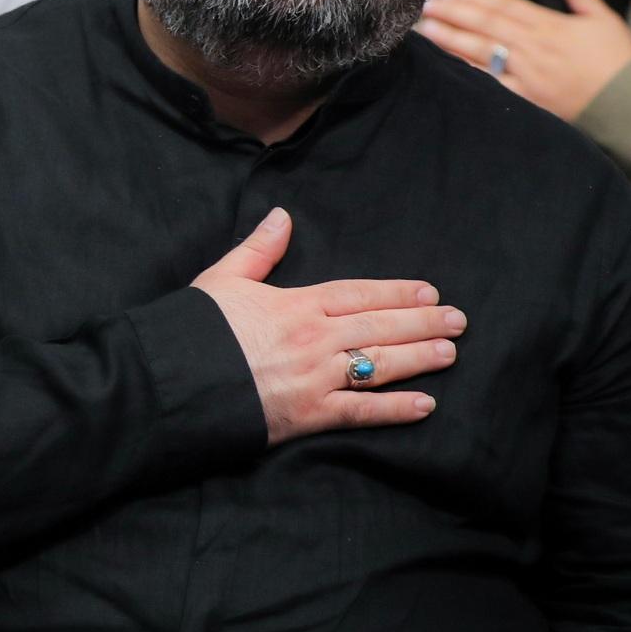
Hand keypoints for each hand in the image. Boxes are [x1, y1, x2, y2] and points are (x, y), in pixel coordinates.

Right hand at [193, 208, 462, 446]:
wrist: (172, 379)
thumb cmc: (193, 329)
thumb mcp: (222, 279)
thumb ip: (258, 249)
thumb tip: (282, 216)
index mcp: (295, 304)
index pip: (358, 295)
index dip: (396, 293)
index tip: (428, 291)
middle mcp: (313, 339)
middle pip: (379, 328)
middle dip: (422, 322)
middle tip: (458, 320)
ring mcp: (314, 378)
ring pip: (379, 365)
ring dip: (419, 358)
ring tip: (450, 352)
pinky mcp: (308, 415)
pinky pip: (360, 411)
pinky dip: (394, 409)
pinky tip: (424, 405)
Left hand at [417, 0, 630, 121]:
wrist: (627, 101)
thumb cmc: (617, 59)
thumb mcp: (602, 19)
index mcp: (550, 25)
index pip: (504, 6)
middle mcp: (534, 47)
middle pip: (486, 26)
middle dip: (454, 14)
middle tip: (426, 7)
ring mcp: (527, 73)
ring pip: (482, 52)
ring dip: (451, 40)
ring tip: (426, 30)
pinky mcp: (526, 98)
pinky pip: (491, 83)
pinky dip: (468, 72)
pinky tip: (446, 64)